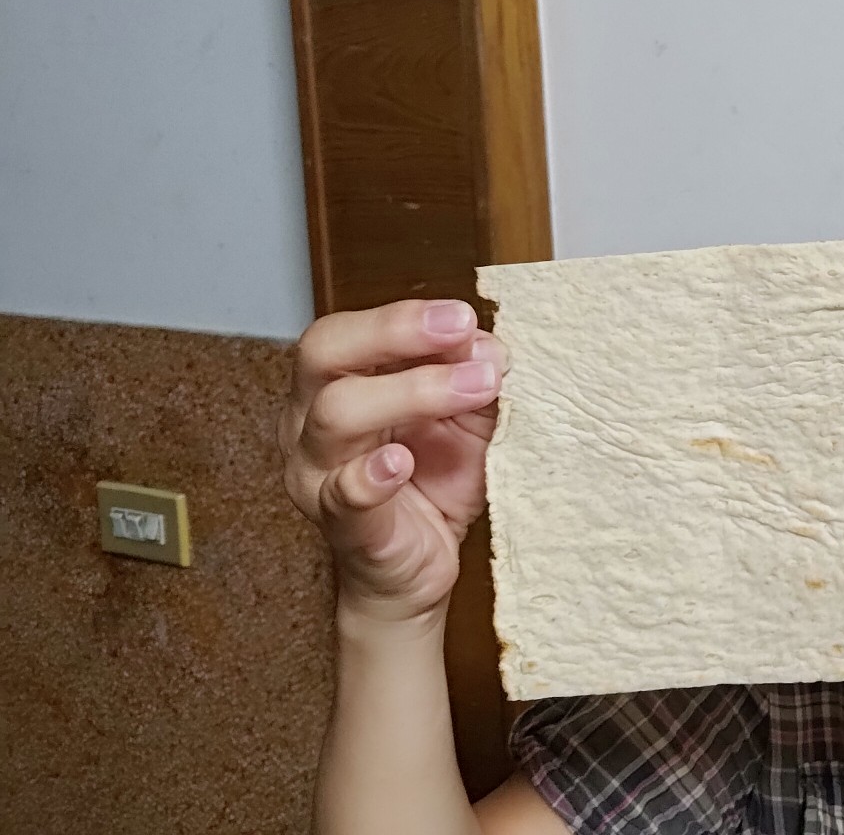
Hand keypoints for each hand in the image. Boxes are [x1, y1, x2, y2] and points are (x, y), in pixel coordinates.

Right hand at [279, 299, 507, 622]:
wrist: (417, 572)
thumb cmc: (430, 486)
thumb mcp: (464, 421)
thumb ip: (474, 381)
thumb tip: (488, 346)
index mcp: (335, 387)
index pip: (345, 332)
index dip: (401, 317)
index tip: (461, 316)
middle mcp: (310, 424)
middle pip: (323, 355)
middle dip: (394, 332)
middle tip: (459, 327)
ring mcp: (319, 476)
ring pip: (335, 415)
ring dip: (412, 391)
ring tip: (474, 386)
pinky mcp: (345, 527)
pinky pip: (344, 496)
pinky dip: (371, 475)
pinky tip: (400, 460)